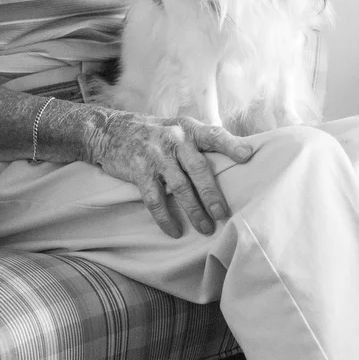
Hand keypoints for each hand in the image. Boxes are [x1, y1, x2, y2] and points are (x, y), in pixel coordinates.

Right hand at [84, 107, 254, 237]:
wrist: (110, 131)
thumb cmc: (153, 134)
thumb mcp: (177, 128)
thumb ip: (199, 142)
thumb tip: (236, 157)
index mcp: (188, 129)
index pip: (214, 135)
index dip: (231, 145)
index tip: (248, 156)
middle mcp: (174, 139)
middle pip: (198, 169)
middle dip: (212, 194)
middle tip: (222, 214)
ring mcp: (156, 155)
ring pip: (179, 187)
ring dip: (193, 210)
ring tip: (205, 228)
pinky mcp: (139, 170)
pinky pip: (155, 199)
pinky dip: (165, 218)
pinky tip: (174, 231)